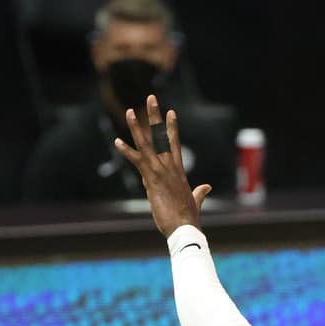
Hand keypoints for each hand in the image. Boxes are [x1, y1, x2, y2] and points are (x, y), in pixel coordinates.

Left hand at [114, 95, 213, 237]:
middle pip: (161, 136)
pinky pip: (137, 161)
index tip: (170, 112)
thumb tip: (207, 187)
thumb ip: (200, 192)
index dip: (171, 127)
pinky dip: (127, 150)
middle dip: (156, 116)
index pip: (174, 143)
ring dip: (138, 127)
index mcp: (178, 171)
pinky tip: (117, 141)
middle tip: (151, 98)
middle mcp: (170, 166)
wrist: (185, 227)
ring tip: (131, 111)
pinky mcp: (151, 179)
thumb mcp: (195, 200)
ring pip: (147, 144)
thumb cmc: (188, 217)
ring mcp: (160, 171)